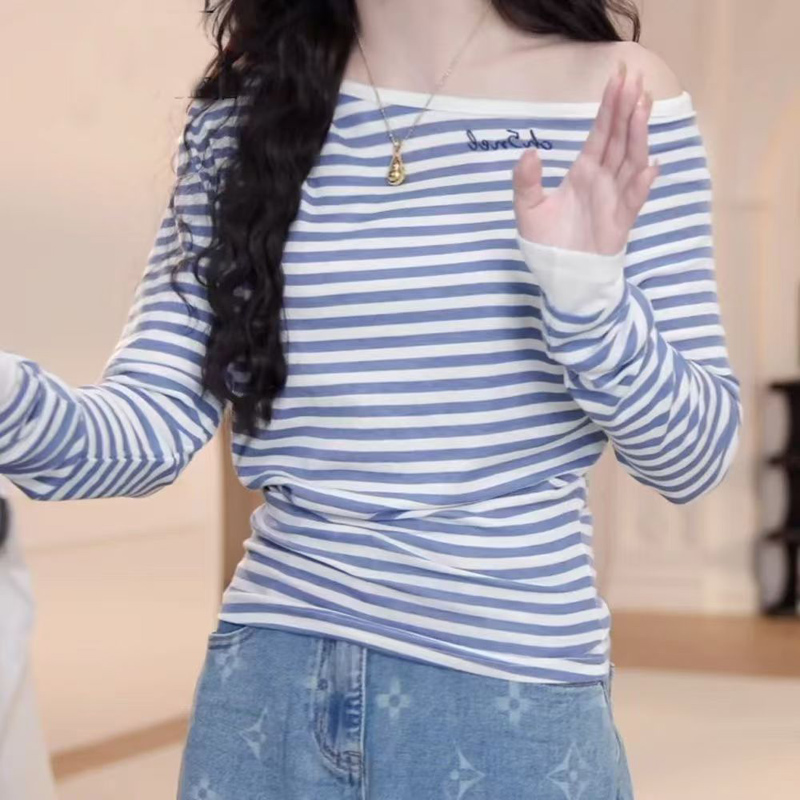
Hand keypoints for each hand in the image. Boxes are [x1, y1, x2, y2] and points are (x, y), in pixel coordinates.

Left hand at [513, 62, 658, 255]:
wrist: (560, 275)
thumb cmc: (547, 242)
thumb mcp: (527, 209)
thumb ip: (525, 181)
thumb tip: (530, 152)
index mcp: (584, 171)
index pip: (600, 133)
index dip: (609, 107)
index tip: (618, 79)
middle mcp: (604, 179)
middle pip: (619, 139)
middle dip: (628, 109)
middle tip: (636, 78)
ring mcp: (615, 198)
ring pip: (631, 160)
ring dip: (638, 135)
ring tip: (643, 108)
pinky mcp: (621, 221)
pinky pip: (633, 200)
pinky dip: (642, 184)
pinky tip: (650, 166)